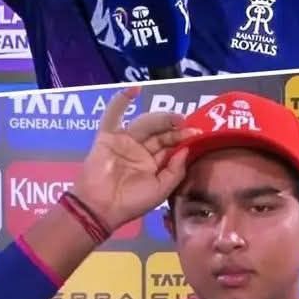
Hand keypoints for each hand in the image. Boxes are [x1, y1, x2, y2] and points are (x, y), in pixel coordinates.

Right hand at [72, 88, 200, 232]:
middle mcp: (140, 149)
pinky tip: (133, 89)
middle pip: (159, 131)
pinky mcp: (107, 137)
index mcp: (153, 163)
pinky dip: (120, 101)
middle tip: (185, 122)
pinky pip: (113, 115)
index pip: (170, 144)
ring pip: (144, 123)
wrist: (101, 208)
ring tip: (173, 118)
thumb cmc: (131, 202)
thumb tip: (187, 149)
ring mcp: (124, 141)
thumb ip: (175, 171)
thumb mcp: (161, 190)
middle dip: (173, 126)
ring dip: (159, 117)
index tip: (197, 132)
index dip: (182, 137)